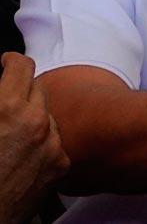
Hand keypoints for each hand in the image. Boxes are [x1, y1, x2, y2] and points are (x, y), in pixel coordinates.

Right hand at [0, 53, 70, 223]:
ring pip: (48, 115)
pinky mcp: (61, 163)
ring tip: (11, 135)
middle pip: (38, 88)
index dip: (12, 61)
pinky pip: (55, 140)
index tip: (7, 62)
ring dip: (34, 117)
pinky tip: (22, 154)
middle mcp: (36, 122)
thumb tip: (4, 83)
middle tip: (7, 101)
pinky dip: (42, 141)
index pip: (22, 66)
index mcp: (8, 109)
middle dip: (22, 91)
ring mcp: (53, 143)